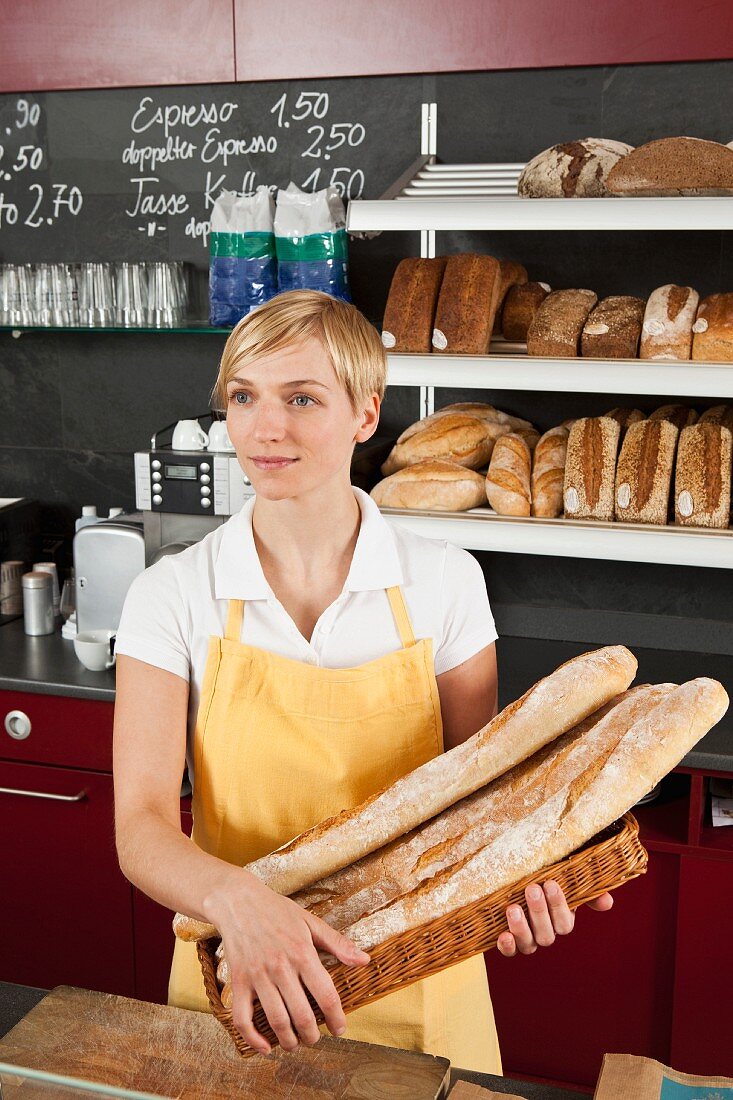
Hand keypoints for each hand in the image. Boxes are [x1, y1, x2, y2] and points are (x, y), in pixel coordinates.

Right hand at [206, 870, 368, 1054]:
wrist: (238, 901)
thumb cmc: (277, 911)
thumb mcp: (310, 922)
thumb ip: (337, 943)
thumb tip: (364, 961)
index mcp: (302, 953)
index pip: (326, 995)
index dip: (336, 1018)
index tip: (340, 1029)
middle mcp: (280, 967)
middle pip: (302, 1015)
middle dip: (312, 1035)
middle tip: (315, 1038)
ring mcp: (258, 976)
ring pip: (276, 1020)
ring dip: (288, 1040)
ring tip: (295, 1043)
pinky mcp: (238, 981)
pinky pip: (242, 1017)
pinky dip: (252, 1038)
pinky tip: (265, 1047)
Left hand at [497, 880, 613, 956]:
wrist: (516, 877)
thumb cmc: (543, 876)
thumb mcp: (565, 879)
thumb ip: (586, 890)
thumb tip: (607, 902)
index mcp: (561, 919)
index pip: (565, 923)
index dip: (559, 906)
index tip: (550, 883)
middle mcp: (545, 932)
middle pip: (546, 934)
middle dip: (539, 912)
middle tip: (532, 889)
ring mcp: (526, 938)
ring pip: (529, 945)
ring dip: (521, 928)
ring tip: (513, 908)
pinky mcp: (508, 940)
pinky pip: (509, 951)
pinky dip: (507, 946)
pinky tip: (503, 935)